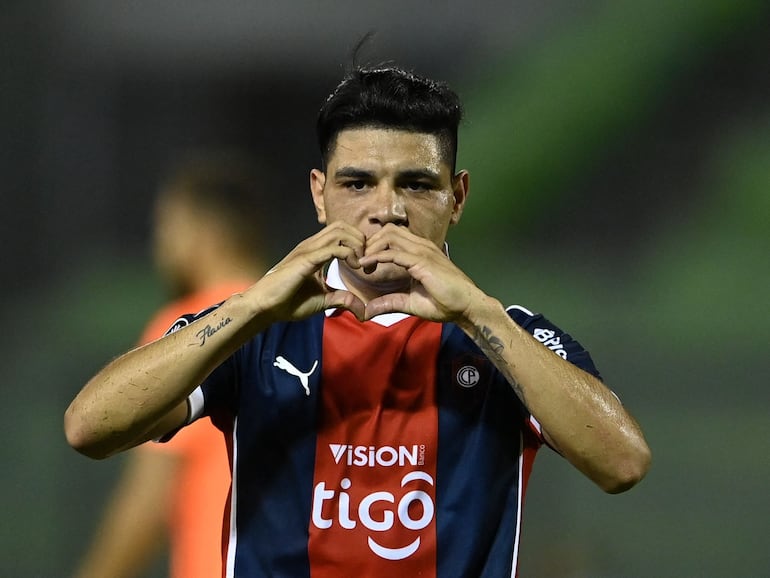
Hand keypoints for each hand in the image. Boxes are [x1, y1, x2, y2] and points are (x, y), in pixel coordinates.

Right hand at [247, 222, 367, 321]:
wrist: (265, 306)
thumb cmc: (288, 302)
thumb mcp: (324, 301)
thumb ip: (342, 300)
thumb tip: (362, 311)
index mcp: (315, 251)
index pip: (341, 233)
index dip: (358, 245)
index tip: (365, 266)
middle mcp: (312, 245)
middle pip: (343, 226)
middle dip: (360, 241)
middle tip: (366, 262)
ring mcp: (308, 250)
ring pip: (340, 231)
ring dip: (356, 245)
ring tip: (359, 265)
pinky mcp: (306, 260)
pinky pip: (333, 248)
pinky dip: (349, 254)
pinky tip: (353, 267)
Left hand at [359, 224, 480, 321]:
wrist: (466, 306)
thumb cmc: (445, 303)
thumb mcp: (410, 302)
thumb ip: (390, 302)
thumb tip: (369, 310)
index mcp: (420, 251)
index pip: (392, 236)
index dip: (374, 246)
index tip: (363, 263)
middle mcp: (421, 246)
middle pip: (388, 230)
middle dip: (370, 243)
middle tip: (360, 261)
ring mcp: (423, 251)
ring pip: (389, 235)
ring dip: (371, 247)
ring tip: (362, 263)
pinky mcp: (423, 261)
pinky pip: (394, 252)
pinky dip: (377, 256)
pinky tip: (366, 265)